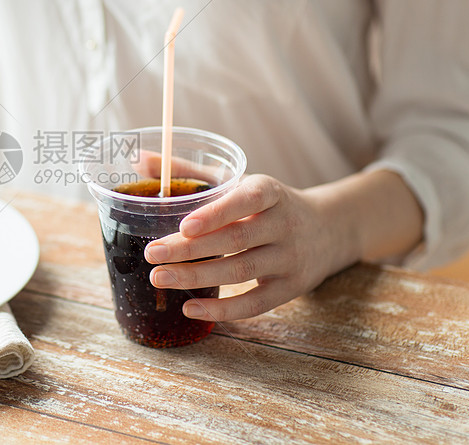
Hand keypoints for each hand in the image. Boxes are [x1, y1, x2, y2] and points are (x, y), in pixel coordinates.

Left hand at [144, 174, 360, 320]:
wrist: (328, 229)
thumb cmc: (267, 204)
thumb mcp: (240, 182)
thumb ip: (192, 172)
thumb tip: (140, 160)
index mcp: (270, 192)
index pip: (246, 200)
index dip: (216, 213)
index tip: (183, 226)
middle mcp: (284, 224)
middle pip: (235, 239)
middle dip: (190, 249)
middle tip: (152, 255)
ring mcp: (290, 258)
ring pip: (241, 271)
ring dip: (197, 276)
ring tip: (160, 278)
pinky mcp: (291, 287)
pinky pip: (255, 303)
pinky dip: (222, 309)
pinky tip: (190, 307)